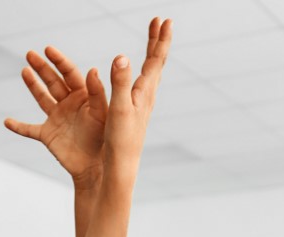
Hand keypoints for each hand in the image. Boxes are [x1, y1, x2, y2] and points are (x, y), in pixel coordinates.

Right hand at [6, 46, 106, 186]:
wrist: (97, 166)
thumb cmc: (106, 139)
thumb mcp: (103, 112)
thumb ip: (98, 92)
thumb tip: (92, 69)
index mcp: (83, 96)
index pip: (69, 73)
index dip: (59, 61)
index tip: (48, 49)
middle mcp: (69, 104)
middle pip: (53, 81)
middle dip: (42, 67)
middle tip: (30, 53)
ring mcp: (57, 119)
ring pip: (42, 98)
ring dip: (33, 85)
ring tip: (24, 71)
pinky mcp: (48, 135)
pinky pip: (29, 130)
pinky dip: (18, 126)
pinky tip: (7, 122)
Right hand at [96, 18, 171, 176]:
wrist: (120, 169)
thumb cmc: (121, 142)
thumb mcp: (119, 109)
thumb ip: (120, 82)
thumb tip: (122, 56)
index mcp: (144, 92)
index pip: (155, 60)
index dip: (160, 39)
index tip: (164, 20)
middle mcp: (144, 96)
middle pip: (154, 63)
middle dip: (156, 42)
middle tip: (159, 23)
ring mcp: (138, 105)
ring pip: (147, 75)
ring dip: (149, 56)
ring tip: (150, 44)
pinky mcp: (130, 114)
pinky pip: (138, 88)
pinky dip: (138, 74)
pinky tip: (134, 79)